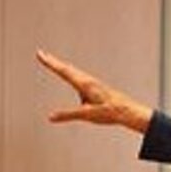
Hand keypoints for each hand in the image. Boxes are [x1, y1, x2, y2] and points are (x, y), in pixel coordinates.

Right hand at [37, 49, 152, 132]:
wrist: (129, 111)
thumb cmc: (110, 112)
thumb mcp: (86, 115)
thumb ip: (68, 115)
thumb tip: (51, 117)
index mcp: (84, 84)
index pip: (63, 71)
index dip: (50, 63)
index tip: (40, 55)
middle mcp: (88, 80)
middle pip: (67, 68)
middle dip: (54, 61)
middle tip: (42, 54)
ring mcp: (94, 83)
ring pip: (75, 72)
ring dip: (63, 66)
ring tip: (54, 62)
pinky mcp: (98, 87)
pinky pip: (81, 77)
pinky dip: (73, 72)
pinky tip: (74, 75)